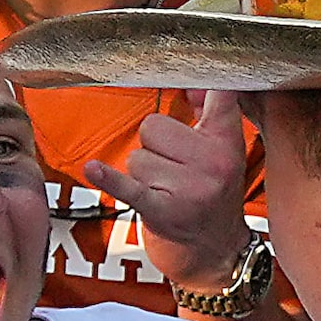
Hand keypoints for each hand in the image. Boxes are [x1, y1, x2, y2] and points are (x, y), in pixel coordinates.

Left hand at [80, 91, 254, 293]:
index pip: (218, 96)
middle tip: (174, 172)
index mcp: (228, 142)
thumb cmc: (212, 197)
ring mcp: (190, 188)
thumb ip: (208, 114)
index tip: (198, 66)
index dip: (203, 81)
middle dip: (154, 149)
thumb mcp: (221, 153)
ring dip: (142, 176)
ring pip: (136, 158)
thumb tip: (193, 81)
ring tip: (165, 192)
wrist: (216, 254)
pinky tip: (93, 170)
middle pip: (153, 128)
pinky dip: (110, 180)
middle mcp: (213, 162)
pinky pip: (129, 186)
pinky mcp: (164, 210)